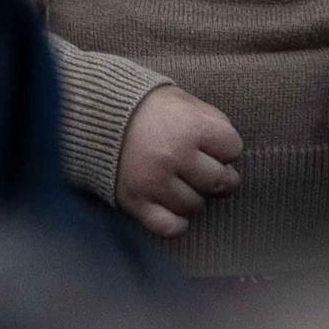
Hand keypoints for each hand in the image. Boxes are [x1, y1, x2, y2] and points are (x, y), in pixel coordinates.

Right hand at [114, 85, 243, 239]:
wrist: (95, 116)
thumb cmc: (146, 107)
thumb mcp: (183, 101)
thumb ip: (211, 121)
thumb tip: (230, 151)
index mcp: (191, 126)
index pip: (233, 148)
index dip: (225, 147)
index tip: (212, 144)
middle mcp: (175, 156)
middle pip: (220, 182)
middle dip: (219, 177)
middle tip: (206, 170)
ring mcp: (155, 182)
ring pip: (196, 206)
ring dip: (193, 196)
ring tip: (180, 181)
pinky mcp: (136, 202)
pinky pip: (170, 227)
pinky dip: (176, 222)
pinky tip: (172, 206)